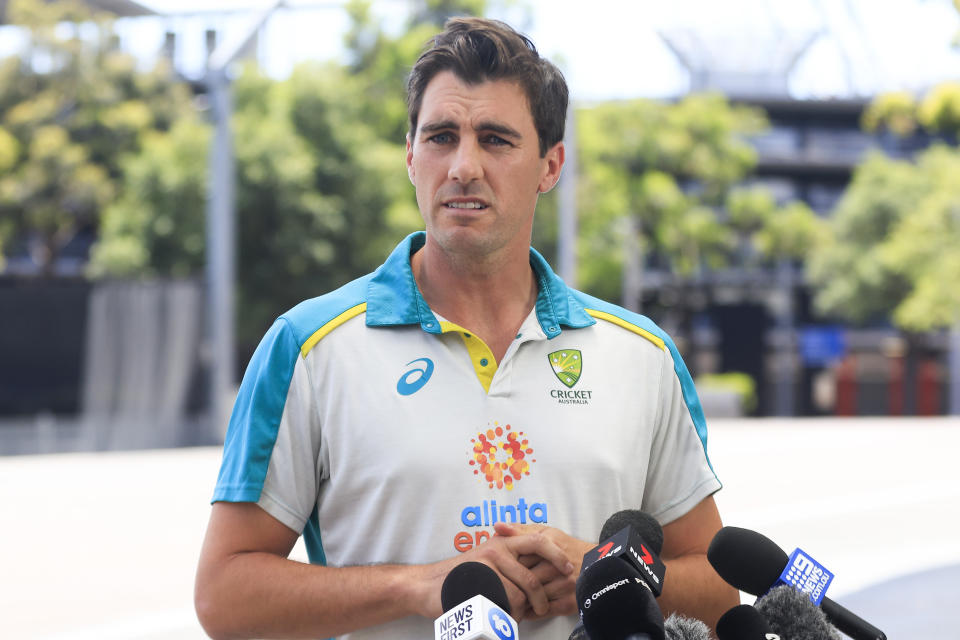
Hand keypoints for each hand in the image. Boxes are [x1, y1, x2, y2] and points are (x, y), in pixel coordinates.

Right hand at [414, 525, 575, 620]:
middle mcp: (497, 550)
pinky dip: (505, 616)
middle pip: (532, 578)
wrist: (428, 585)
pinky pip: (501, 606)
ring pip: (518, 597)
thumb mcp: (487, 559)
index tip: (568, 569)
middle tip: (542, 608)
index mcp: (503, 542)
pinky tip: (500, 617)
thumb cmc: (461, 576)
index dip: (557, 555)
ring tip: (514, 616)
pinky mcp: (478, 584)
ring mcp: (487, 567)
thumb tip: (541, 566)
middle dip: (541, 599)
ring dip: (520, 612)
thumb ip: (510, 559)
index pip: (539, 541)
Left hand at [493, 522, 592, 619]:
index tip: (499, 568)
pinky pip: (544, 610)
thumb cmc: (567, 547)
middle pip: (526, 576)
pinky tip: (525, 608)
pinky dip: (532, 611)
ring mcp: (565, 585)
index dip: (508, 564)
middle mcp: (558, 565)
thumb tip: (497, 526)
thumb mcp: (546, 533)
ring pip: (534, 595)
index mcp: (550, 544)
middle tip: (500, 585)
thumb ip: (520, 530)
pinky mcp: (570, 602)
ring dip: (521, 599)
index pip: (520, 556)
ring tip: (511, 598)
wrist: (598, 564)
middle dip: (513, 582)